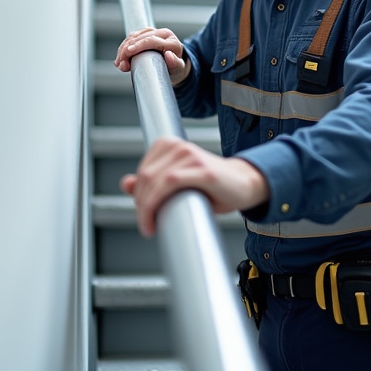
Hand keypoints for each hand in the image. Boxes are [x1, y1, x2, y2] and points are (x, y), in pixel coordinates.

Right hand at [113, 27, 190, 85]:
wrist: (175, 67)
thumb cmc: (176, 69)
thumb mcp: (178, 69)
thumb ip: (175, 63)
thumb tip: (168, 55)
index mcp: (171, 41)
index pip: (152, 40)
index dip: (138, 45)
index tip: (128, 52)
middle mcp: (163, 34)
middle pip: (140, 37)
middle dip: (127, 49)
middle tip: (120, 64)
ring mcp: (154, 32)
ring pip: (134, 36)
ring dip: (123, 49)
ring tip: (119, 63)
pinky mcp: (146, 34)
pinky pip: (132, 37)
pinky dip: (124, 47)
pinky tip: (120, 58)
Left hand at [119, 138, 269, 236]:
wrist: (245, 185)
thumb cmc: (212, 187)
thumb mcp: (178, 183)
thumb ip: (153, 182)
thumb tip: (125, 183)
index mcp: (170, 145)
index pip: (142, 172)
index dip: (138, 194)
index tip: (143, 213)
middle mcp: (179, 146)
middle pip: (145, 177)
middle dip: (141, 204)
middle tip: (147, 224)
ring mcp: (191, 156)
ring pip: (154, 182)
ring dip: (146, 209)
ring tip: (150, 226)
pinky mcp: (202, 170)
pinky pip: (169, 184)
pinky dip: (155, 205)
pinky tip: (155, 223)